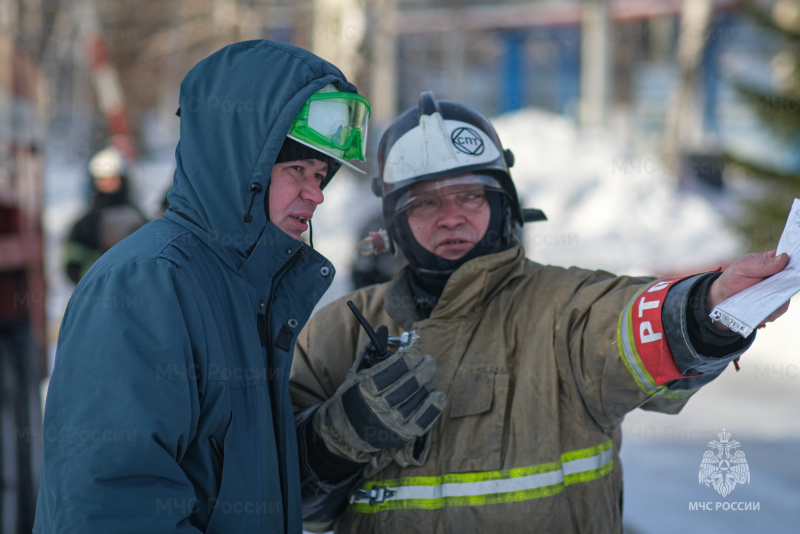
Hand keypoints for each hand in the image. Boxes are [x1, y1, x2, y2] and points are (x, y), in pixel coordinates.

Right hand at [312, 347, 446, 462]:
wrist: (344, 431)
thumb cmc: (354, 395)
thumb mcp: (357, 372)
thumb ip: (372, 350)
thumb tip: (383, 328)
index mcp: (364, 388)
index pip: (389, 372)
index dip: (406, 361)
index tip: (414, 353)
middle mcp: (376, 407)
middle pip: (407, 387)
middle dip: (423, 371)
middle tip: (430, 361)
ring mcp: (389, 423)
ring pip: (416, 401)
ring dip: (428, 386)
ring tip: (431, 376)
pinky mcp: (400, 436)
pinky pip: (422, 422)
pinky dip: (433, 408)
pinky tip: (439, 395)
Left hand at [708, 249, 790, 329]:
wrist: (724, 297)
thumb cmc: (734, 277)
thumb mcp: (744, 266)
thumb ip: (763, 264)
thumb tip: (784, 258)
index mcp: (774, 262)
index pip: (791, 258)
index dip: (793, 261)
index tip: (788, 264)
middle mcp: (782, 278)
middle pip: (793, 278)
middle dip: (789, 280)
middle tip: (774, 282)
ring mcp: (780, 293)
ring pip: (787, 294)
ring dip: (777, 296)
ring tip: (760, 295)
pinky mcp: (776, 307)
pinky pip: (780, 309)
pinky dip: (771, 309)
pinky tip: (761, 307)